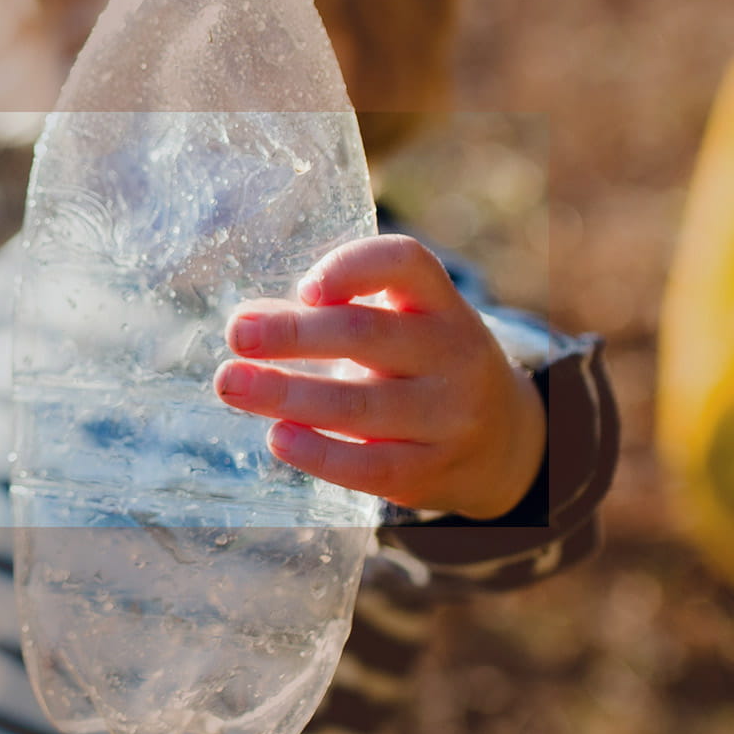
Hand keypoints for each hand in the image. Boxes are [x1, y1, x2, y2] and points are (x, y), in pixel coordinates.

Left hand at [213, 235, 545, 518]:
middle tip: (237, 334)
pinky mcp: (430, 470)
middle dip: (294, 334)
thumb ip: (328, 319)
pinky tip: (277, 437)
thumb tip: (247, 322)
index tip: (304, 287)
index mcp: (440, 304)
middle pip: (367, 335)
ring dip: (287, 394)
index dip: (352, 267)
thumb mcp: (401, 329)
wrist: (502, 444)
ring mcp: (447, 416)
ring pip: (359, 405)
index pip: (407, 263)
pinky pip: (368, 465)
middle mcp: (452, 353)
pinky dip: (318, 452)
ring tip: (232, 384)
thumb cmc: (422, 370)